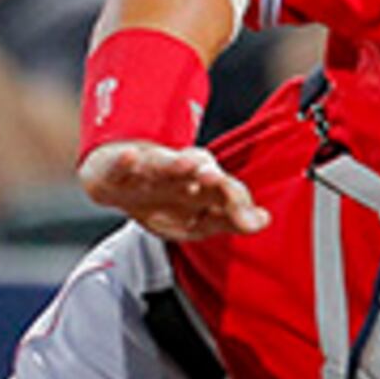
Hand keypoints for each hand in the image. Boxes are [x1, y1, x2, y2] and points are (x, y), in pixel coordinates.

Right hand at [79, 139, 268, 240]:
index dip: (238, 204)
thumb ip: (229, 220)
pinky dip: (126, 161)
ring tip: (187, 165)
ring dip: (176, 164)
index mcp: (202, 184)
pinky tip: (131, 158)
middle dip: (213, 179)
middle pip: (200, 172)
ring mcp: (149, 169)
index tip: (255, 220)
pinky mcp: (119, 169)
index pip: (225, 192)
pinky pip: (122, 165)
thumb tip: (263, 220)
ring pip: (164, 164)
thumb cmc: (163, 196)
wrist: (116, 180)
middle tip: (219, 181)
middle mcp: (180, 172)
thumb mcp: (195, 218)